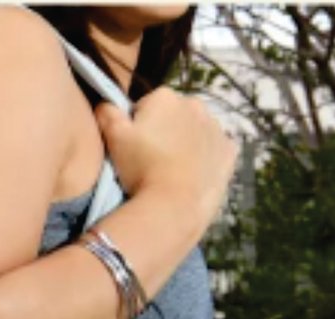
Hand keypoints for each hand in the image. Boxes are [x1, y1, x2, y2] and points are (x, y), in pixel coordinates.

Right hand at [95, 86, 238, 228]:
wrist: (174, 206)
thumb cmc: (141, 169)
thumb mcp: (114, 139)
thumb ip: (107, 114)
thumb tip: (104, 104)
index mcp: (165, 96)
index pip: (145, 107)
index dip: (136, 129)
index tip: (134, 150)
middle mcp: (194, 104)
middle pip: (173, 117)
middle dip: (164, 133)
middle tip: (152, 162)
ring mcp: (216, 128)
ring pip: (195, 132)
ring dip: (185, 144)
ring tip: (171, 171)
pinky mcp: (230, 152)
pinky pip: (215, 149)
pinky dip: (206, 158)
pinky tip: (193, 175)